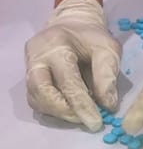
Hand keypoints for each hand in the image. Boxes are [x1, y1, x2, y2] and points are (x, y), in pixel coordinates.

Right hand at [25, 0, 120, 130]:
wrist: (72, 26)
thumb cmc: (92, 38)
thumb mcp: (108, 48)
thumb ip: (107, 75)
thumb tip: (108, 106)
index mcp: (57, 44)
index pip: (67, 80)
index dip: (82, 104)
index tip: (96, 122)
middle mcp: (36, 56)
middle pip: (41, 91)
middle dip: (65, 111)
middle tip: (86, 121)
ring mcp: (29, 66)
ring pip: (35, 98)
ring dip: (58, 113)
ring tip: (80, 116)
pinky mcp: (28, 76)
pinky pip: (36, 99)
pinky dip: (53, 109)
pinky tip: (70, 110)